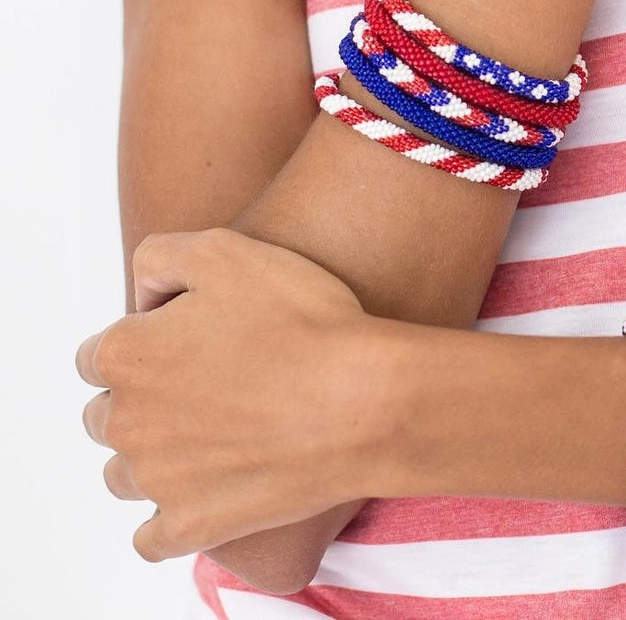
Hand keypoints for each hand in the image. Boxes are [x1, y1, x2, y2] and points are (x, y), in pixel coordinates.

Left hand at [75, 227, 388, 561]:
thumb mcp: (226, 249)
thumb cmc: (301, 320)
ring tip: (217, 433)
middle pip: (106, 415)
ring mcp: (157, 481)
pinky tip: (205, 492)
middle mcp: (126, 422)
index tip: (196, 337)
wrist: (363, 400)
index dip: (147, 340)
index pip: (99, 354)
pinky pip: (152, 537)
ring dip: (156, 456)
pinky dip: (170, 518)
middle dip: (146, 399)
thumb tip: (143, 298)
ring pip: (125, 474)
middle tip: (211, 383)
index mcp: (127, 355)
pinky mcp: (191, 526)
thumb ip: (161, 257)